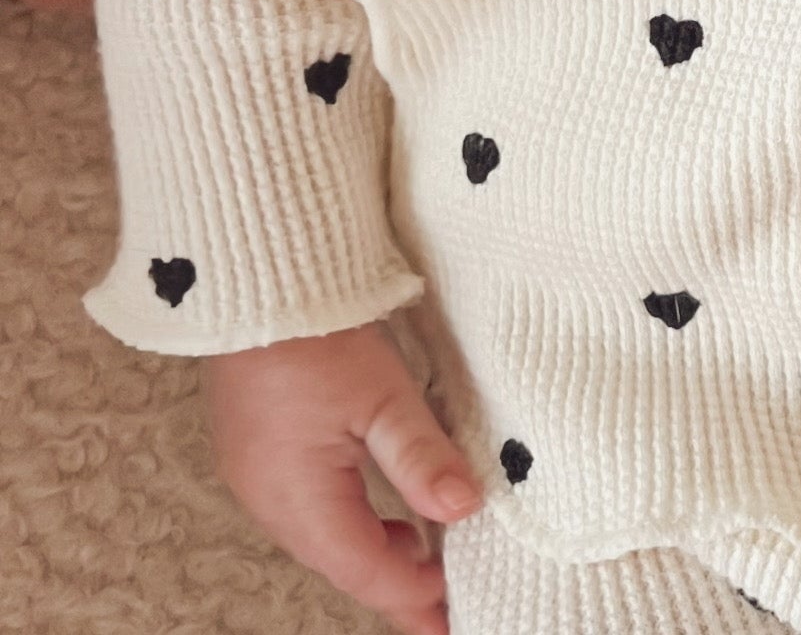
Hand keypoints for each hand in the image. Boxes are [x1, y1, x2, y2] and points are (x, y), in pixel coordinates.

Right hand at [201, 320, 482, 634]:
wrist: (252, 283)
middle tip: (445, 604)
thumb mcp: (383, 397)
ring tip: (427, 559)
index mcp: (301, 501)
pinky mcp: (256, 452)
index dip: (414, 597)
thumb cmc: (315, 337)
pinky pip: (308, 507)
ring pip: (326, 537)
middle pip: (343, 562)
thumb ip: (422, 458)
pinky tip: (383, 508)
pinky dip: (350, 519)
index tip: (453, 618)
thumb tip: (464, 509)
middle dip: (396, 584)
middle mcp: (271, 503)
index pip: (367, 571)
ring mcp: (258, 479)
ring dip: (374, 550)